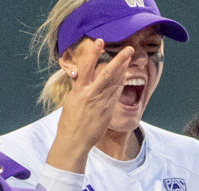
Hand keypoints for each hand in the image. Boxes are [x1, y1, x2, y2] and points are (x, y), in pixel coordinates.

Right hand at [47, 39, 134, 171]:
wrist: (74, 142)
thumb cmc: (69, 122)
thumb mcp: (70, 101)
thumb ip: (76, 87)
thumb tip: (77, 75)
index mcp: (78, 91)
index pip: (86, 68)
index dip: (93, 54)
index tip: (100, 41)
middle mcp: (91, 95)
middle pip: (107, 74)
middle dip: (119, 60)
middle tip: (129, 49)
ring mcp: (101, 104)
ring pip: (115, 84)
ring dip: (123, 70)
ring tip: (129, 58)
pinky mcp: (108, 112)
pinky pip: (116, 95)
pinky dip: (120, 84)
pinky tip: (125, 76)